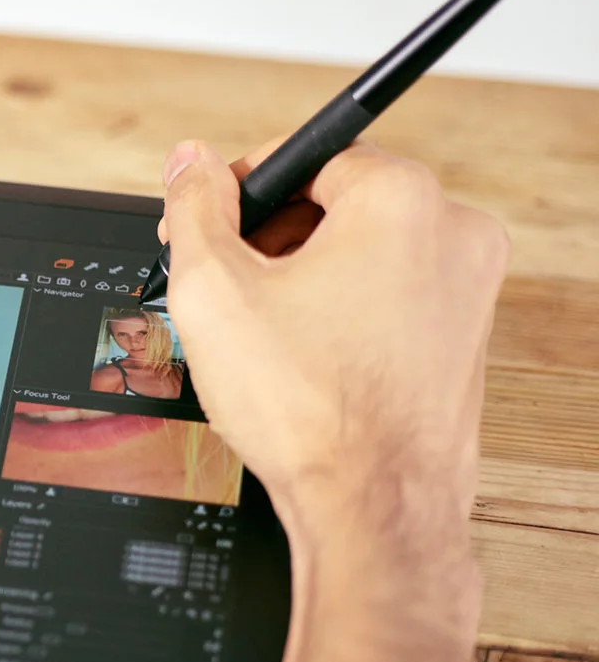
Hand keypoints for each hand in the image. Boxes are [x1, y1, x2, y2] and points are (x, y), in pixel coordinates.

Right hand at [160, 137, 507, 550]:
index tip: (209, 224)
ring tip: (264, 332)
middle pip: (340, 202)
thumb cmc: (308, 408)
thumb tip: (189, 163)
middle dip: (274, 236)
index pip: (307, 156)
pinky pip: (394, 298)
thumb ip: (195, 208)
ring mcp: (471, 290)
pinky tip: (305, 359)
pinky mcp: (467, 338)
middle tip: (226, 284)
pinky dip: (346, 314)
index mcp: (401, 200)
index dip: (242, 190)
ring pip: (367, 253)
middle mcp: (454, 233)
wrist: (372, 505)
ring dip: (308, 277)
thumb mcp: (213, 290)